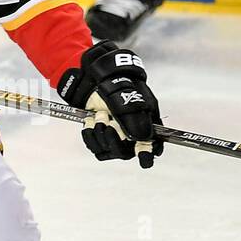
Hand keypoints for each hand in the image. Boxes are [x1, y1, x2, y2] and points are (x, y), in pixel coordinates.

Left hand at [58, 41, 163, 167]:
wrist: (99, 81)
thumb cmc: (121, 88)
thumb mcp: (132, 102)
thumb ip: (136, 122)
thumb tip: (143, 140)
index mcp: (146, 126)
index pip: (151, 147)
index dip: (147, 155)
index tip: (144, 160)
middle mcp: (131, 136)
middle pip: (124, 153)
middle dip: (114, 138)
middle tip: (109, 122)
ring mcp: (115, 138)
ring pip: (106, 150)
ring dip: (100, 131)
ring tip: (100, 114)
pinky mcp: (100, 138)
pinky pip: (93, 146)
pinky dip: (89, 133)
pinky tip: (90, 120)